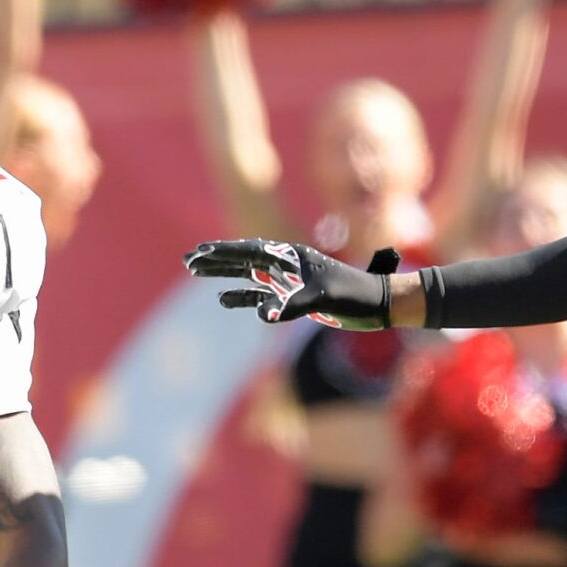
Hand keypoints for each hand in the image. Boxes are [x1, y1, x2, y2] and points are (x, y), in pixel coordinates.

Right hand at [184, 240, 396, 328]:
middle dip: (215, 258)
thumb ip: (292, 305)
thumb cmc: (354, 296)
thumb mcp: (324, 299)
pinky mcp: (294, 297)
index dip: (224, 253)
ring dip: (223, 273)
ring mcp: (289, 280)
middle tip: (187, 259)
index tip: (199, 252)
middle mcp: (287, 264)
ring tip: (196, 269)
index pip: (250, 251)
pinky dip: (242, 295)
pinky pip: (260, 294)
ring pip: (247, 273)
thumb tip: (262, 315)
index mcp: (292, 257)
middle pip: (243, 258)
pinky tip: (223, 298)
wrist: (378, 305)